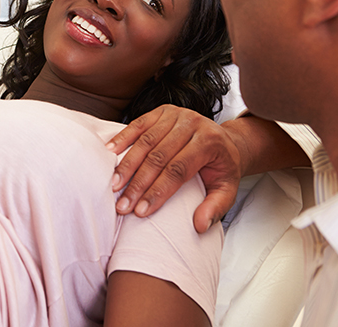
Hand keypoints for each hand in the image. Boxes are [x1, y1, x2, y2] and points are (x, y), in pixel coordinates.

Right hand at [107, 105, 245, 233]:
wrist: (225, 140)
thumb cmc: (222, 167)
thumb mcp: (227, 190)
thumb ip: (215, 208)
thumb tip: (200, 226)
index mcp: (210, 142)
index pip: (178, 170)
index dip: (158, 191)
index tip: (141, 211)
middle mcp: (192, 124)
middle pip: (159, 156)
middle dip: (138, 183)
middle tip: (123, 204)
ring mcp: (175, 114)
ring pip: (146, 141)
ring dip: (127, 165)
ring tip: (114, 185)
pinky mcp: (162, 111)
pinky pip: (139, 124)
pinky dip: (123, 138)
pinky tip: (110, 152)